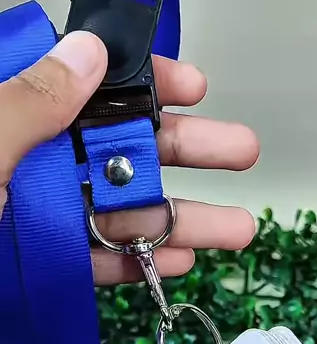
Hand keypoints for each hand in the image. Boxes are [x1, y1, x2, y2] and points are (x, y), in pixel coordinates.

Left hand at [0, 32, 257, 280]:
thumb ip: (34, 102)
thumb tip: (91, 53)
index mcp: (18, 118)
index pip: (94, 88)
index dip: (149, 85)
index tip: (197, 89)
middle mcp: (34, 162)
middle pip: (123, 150)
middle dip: (188, 153)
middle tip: (243, 152)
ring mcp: (38, 217)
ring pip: (122, 213)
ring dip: (182, 221)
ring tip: (237, 229)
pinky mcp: (40, 266)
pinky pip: (98, 261)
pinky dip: (138, 263)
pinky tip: (178, 261)